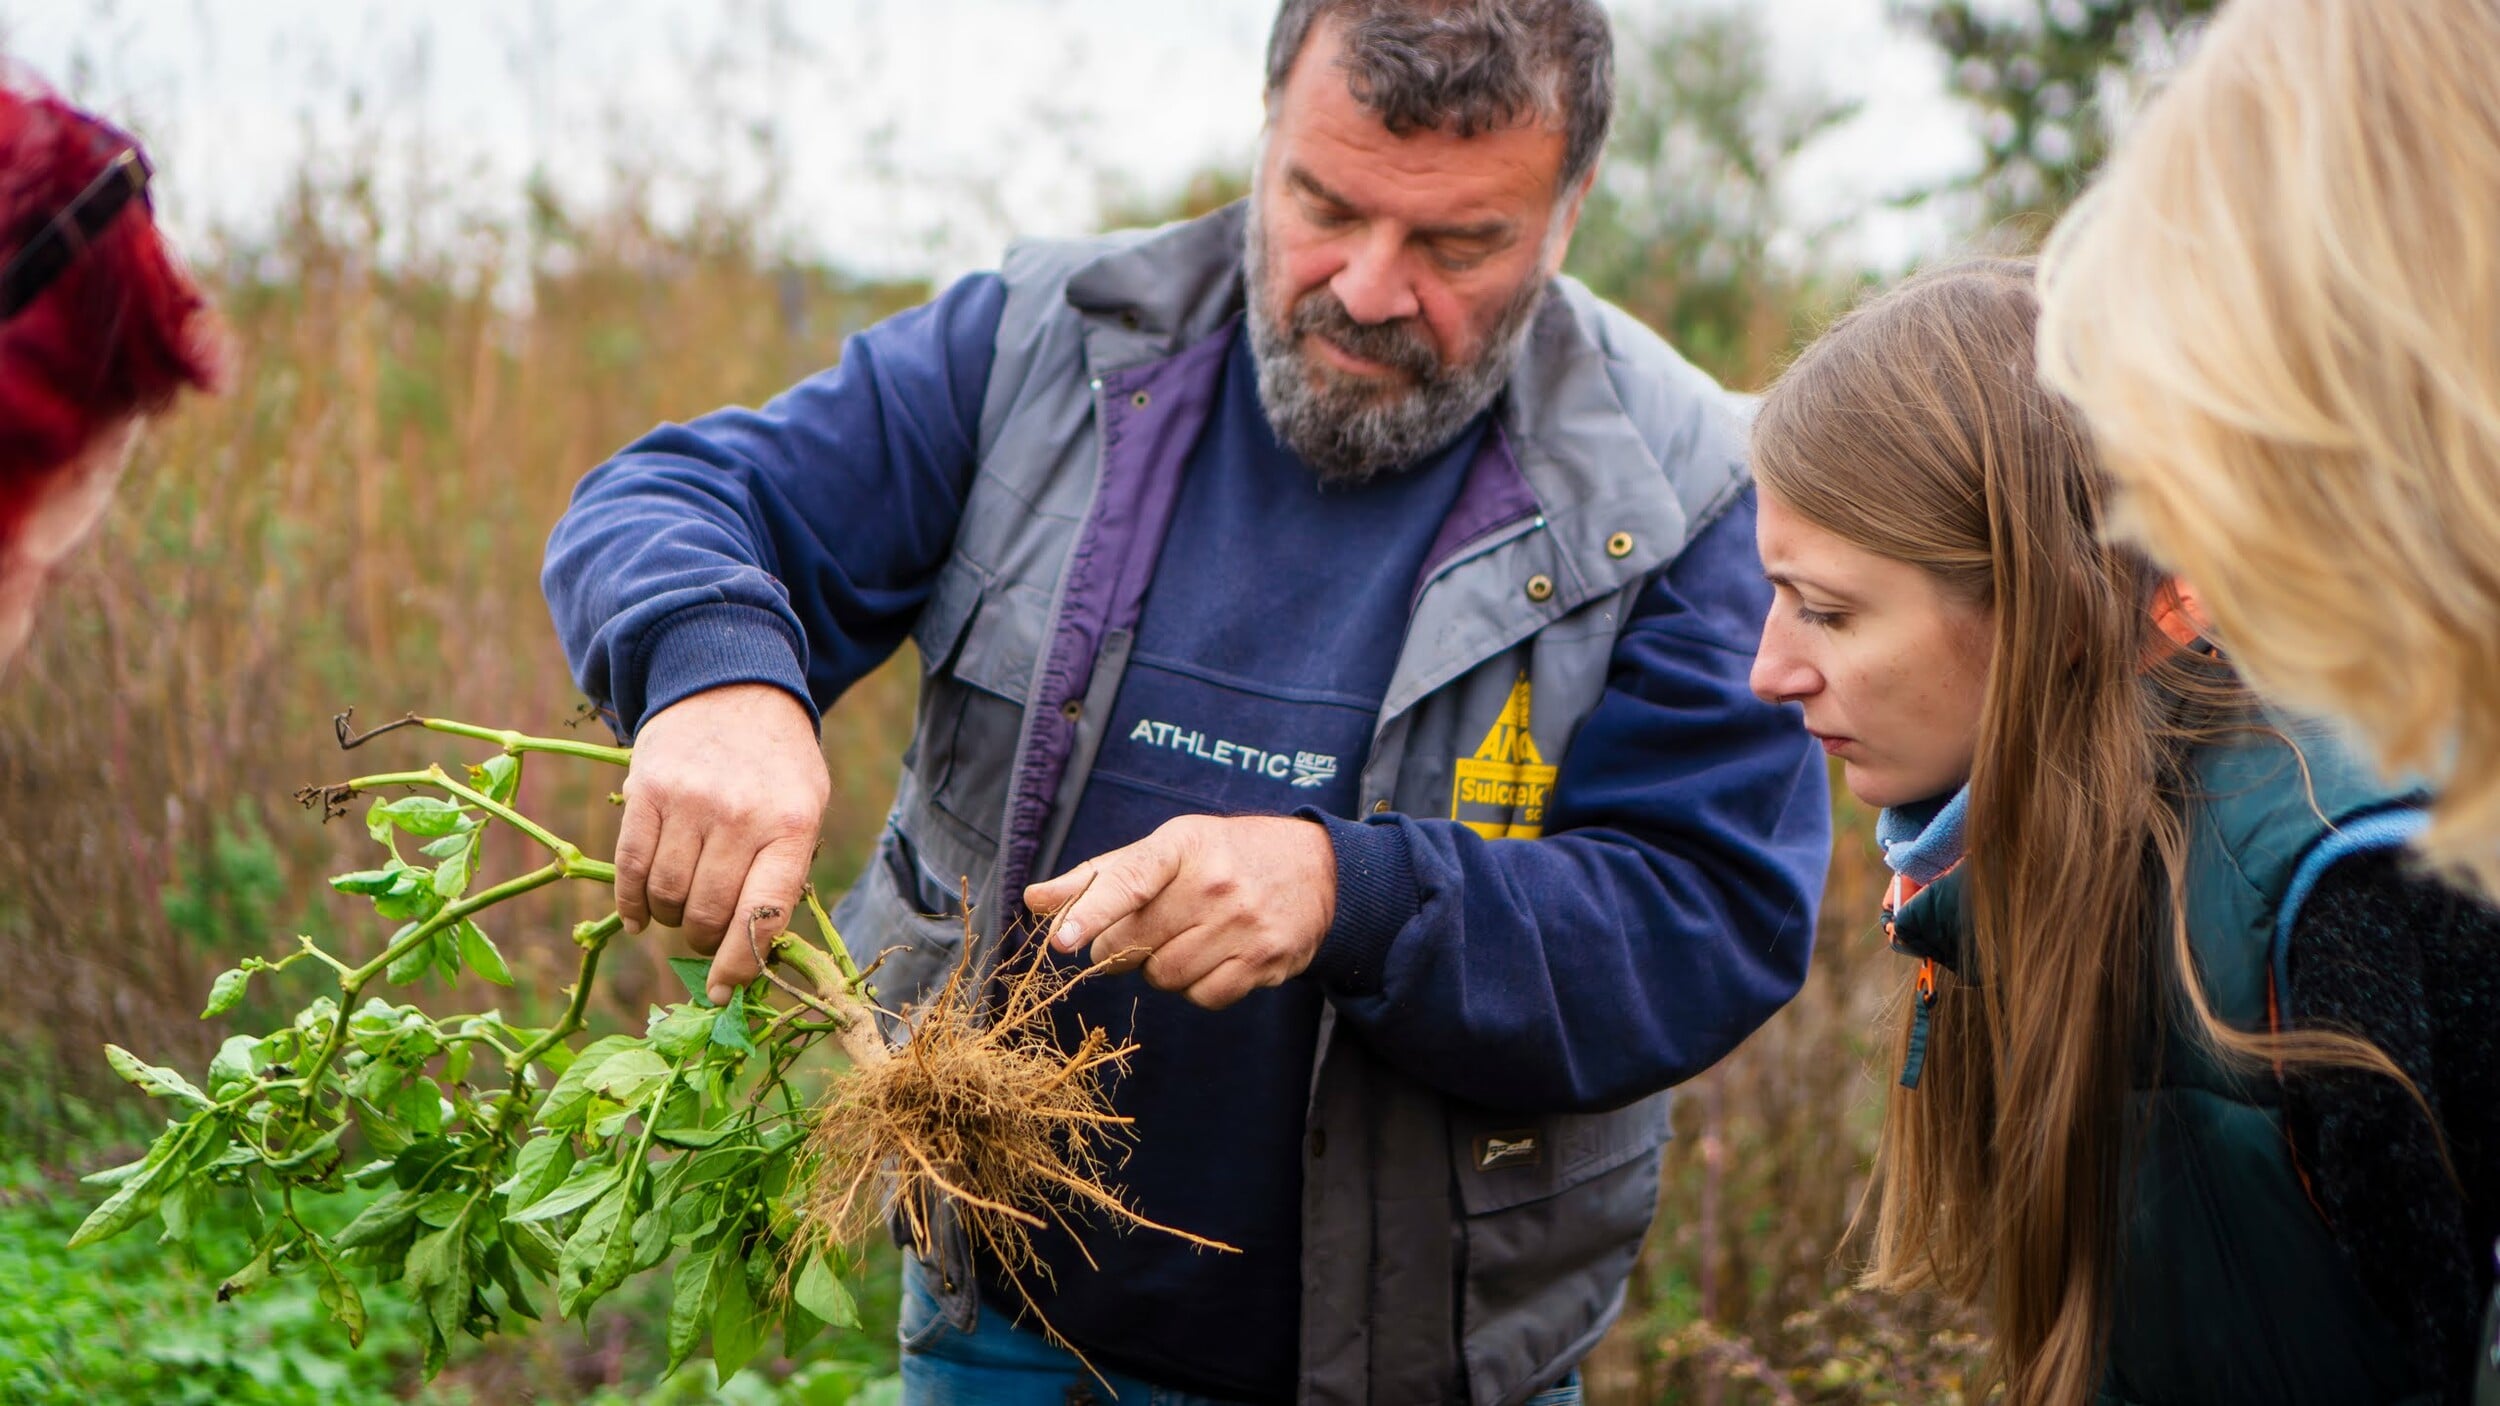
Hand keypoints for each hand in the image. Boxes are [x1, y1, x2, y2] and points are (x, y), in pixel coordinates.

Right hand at [615, 683, 827, 1004]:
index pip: (762, 917)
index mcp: (790, 827)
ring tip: (681, 910)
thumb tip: (755, 954)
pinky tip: (640, 916)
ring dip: (670, 919)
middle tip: (706, 938)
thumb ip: (783, 873)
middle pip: (706, 913)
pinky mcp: (646, 790)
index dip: (741, 966)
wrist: (732, 686)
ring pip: (667, 896)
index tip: (724, 993)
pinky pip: (630, 867)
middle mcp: (739, 815)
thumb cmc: (776, 764)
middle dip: (704, 941)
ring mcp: (689, 802)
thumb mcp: (805, 808)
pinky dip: (631, 902)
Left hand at [1023, 814, 1336, 1009]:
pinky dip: (1196, 988)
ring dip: (1160, 968)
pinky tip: (1213, 958)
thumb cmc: (1225, 857)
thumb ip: (1099, 876)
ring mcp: (1243, 925)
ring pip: (1164, 976)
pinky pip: (1202, 998)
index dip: (1090, 912)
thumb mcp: (1167, 849)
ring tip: (1186, 939)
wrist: (1320, 870)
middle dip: (1122, 946)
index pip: (1128, 880)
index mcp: (1182, 845)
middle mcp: (1215, 884)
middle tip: (1144, 930)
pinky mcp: (1265, 961)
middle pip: (1133, 943)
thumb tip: (1033, 899)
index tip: (1061, 940)